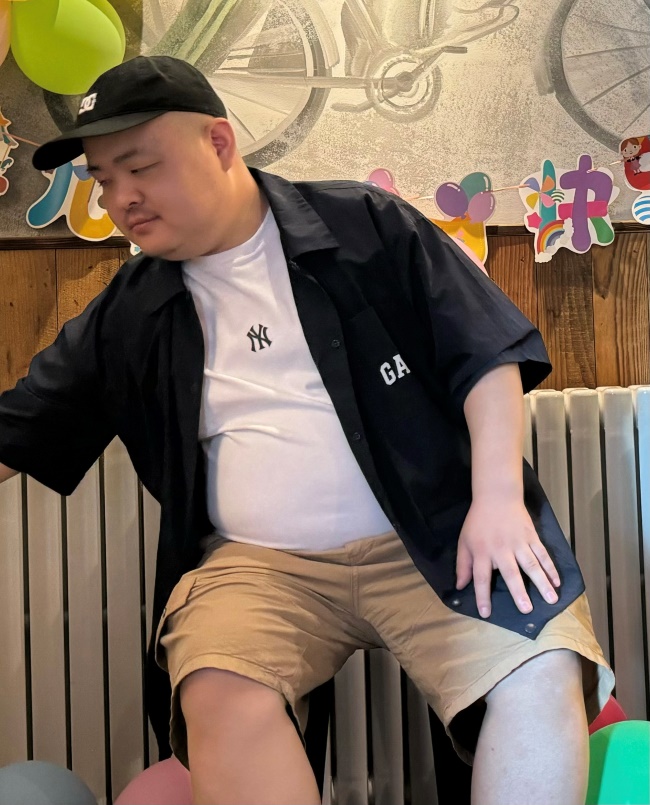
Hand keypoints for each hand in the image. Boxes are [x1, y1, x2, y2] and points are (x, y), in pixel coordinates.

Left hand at [455, 496, 560, 617]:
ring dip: (542, 582)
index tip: (486, 613)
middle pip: (510, 573)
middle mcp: (501, 549)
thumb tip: (460, 586)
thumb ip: (463, 565)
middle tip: (527, 610)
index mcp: (482, 552)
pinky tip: (557, 581)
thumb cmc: (478, 522)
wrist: (496, 497)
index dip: (482, 596)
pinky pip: (543, 554)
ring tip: (551, 599)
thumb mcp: (464, 542)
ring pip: (532, 565)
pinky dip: (551, 568)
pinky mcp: (531, 537)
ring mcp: (518, 543)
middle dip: (519, 592)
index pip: (481, 577)